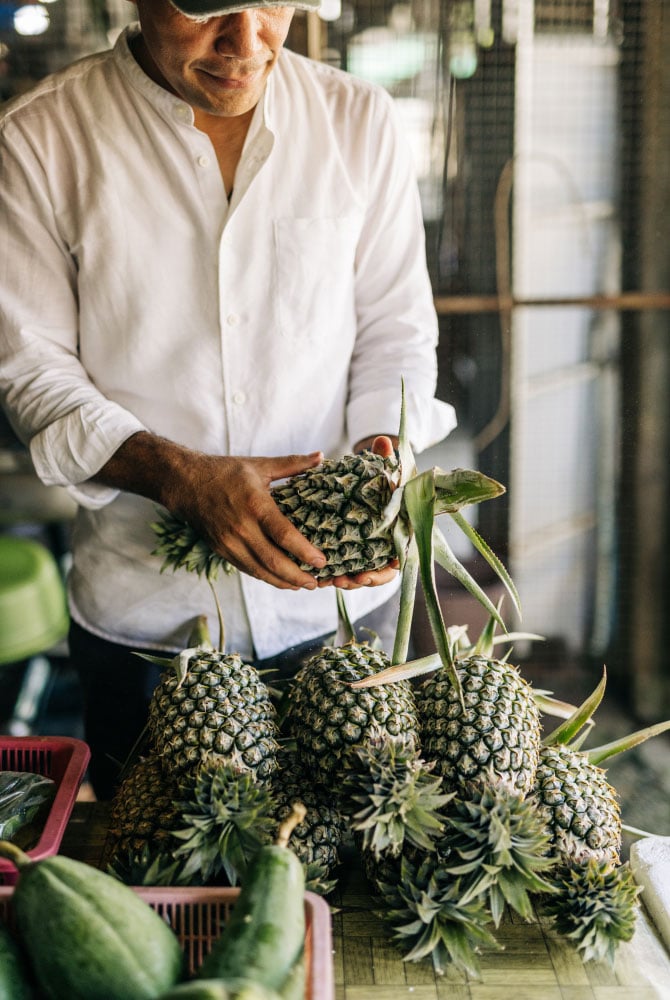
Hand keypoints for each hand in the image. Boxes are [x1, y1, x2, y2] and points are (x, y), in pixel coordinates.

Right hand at [172, 451, 328, 589]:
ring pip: (260, 571)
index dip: (305, 552)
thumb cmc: (226, 472)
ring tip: (302, 585)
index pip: (284, 535)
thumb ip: (293, 464)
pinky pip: (247, 569)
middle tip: (316, 583)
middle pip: (274, 561)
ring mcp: (230, 542)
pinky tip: (280, 579)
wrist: (186, 483)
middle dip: (298, 576)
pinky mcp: (222, 550)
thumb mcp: (260, 465)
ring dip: (283, 582)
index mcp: (256, 505)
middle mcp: (242, 528)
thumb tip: (321, 457)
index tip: (322, 561)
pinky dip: (266, 577)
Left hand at [320, 433, 399, 590]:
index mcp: (398, 533)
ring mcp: (367, 553)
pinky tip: (319, 577)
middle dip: (363, 580)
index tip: (370, 571)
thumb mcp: (385, 469)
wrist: (372, 482)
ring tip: (330, 580)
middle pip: (378, 575)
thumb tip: (382, 442)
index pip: (396, 560)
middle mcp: (385, 548)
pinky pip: (344, 570)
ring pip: (359, 577)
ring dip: (346, 581)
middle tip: (347, 580)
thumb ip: (386, 457)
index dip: (383, 571)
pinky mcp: (351, 554)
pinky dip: (334, 575)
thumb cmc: (383, 480)